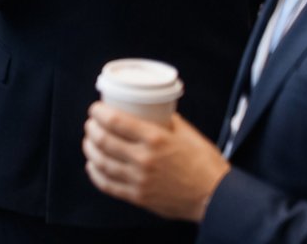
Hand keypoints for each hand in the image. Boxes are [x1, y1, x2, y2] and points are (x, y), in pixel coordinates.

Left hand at [82, 103, 229, 222]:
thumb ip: (166, 120)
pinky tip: (93, 166)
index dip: (99, 112)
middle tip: (91, 124)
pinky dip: (95, 173)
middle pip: (103, 139)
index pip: (115, 121)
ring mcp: (139, 180)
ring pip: (101, 162)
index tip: (95, 109)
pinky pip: (108, 185)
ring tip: (89, 142)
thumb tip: (151, 108)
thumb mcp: (188, 134)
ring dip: (90, 149)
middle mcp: (144, 159)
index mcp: (155, 139)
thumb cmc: (206, 165)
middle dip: (91, 128)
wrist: (217, 198)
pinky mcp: (139, 197)